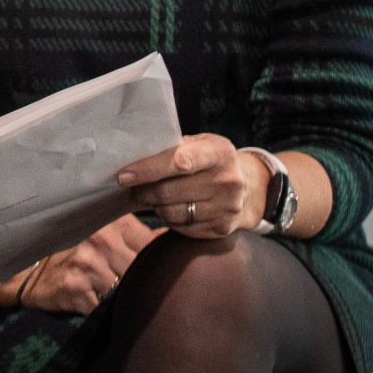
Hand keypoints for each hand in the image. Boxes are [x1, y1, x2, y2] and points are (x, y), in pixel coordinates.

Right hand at [14, 213, 160, 315]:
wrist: (31, 271)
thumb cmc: (74, 250)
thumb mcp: (105, 232)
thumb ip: (139, 234)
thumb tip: (178, 239)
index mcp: (112, 223)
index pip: (153, 242)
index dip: (163, 258)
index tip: (166, 267)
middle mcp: (101, 241)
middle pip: (144, 268)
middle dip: (148, 281)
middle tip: (150, 288)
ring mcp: (89, 267)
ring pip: (129, 289)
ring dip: (132, 298)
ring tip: (131, 300)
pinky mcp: (78, 292)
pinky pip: (109, 307)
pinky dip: (113, 311)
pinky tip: (110, 309)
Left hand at [116, 133, 268, 239]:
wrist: (248, 187)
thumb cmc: (210, 161)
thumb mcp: (200, 144)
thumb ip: (173, 148)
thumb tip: (131, 156)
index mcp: (220, 152)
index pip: (180, 161)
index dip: (148, 169)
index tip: (124, 176)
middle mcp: (228, 180)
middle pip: (170, 191)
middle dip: (144, 191)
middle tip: (132, 188)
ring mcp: (227, 207)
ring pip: (172, 212)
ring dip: (155, 206)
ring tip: (152, 197)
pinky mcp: (222, 228)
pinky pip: (181, 227)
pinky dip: (170, 219)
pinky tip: (171, 208)